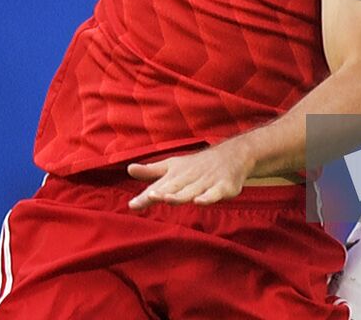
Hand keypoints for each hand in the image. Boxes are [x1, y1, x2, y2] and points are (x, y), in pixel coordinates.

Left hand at [127, 141, 254, 209]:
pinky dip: (208, 197)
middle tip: (149, 197)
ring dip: (180, 195)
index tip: (132, 205)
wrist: (231, 155)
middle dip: (161, 192)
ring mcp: (206, 182)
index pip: (158, 186)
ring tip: (167, 198)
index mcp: (175, 174)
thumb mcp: (172, 166)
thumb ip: (151, 172)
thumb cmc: (196, 165)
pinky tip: (199, 201)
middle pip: (173, 187)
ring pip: (191, 190)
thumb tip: (128, 169)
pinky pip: (215, 193)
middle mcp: (189, 178)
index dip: (145, 196)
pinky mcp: (223, 186)